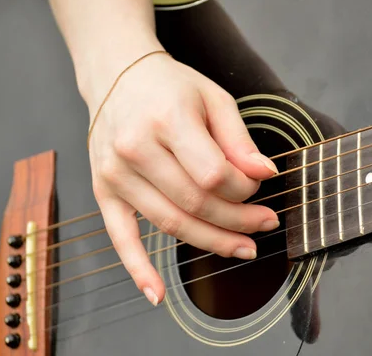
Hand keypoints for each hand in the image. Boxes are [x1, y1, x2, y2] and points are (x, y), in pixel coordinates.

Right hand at [85, 50, 279, 305]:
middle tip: (265, 225)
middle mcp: (135, 148)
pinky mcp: (104, 191)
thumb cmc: (171, 87)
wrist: (117, 76)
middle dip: (238, 221)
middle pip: (196, 203)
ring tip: (243, 248)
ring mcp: (116, 174)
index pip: (214, 175)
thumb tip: (266, 175)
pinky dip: (138, 269)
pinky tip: (157, 294)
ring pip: (170, 223)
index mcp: (167, 119)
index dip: (244, 190)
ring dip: (211, 242)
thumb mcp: (214, 100)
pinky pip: (120, 237)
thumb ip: (239, 140)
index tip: (259, 187)